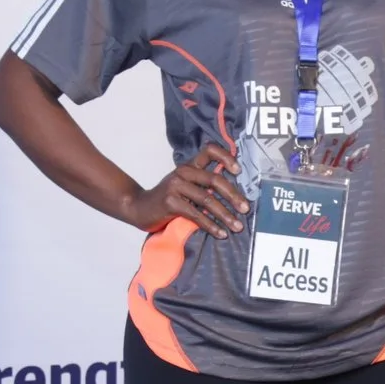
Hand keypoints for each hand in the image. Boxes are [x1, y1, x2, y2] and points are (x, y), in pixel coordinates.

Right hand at [123, 144, 248, 236]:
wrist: (138, 208)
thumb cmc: (167, 200)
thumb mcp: (184, 186)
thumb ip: (203, 185)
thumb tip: (233, 196)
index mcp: (189, 166)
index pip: (209, 151)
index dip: (226, 157)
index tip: (238, 170)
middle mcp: (183, 172)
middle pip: (215, 179)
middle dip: (233, 195)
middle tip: (245, 209)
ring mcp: (176, 185)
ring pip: (208, 199)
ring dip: (225, 215)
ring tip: (237, 226)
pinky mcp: (170, 202)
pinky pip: (196, 214)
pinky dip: (211, 225)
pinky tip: (220, 233)